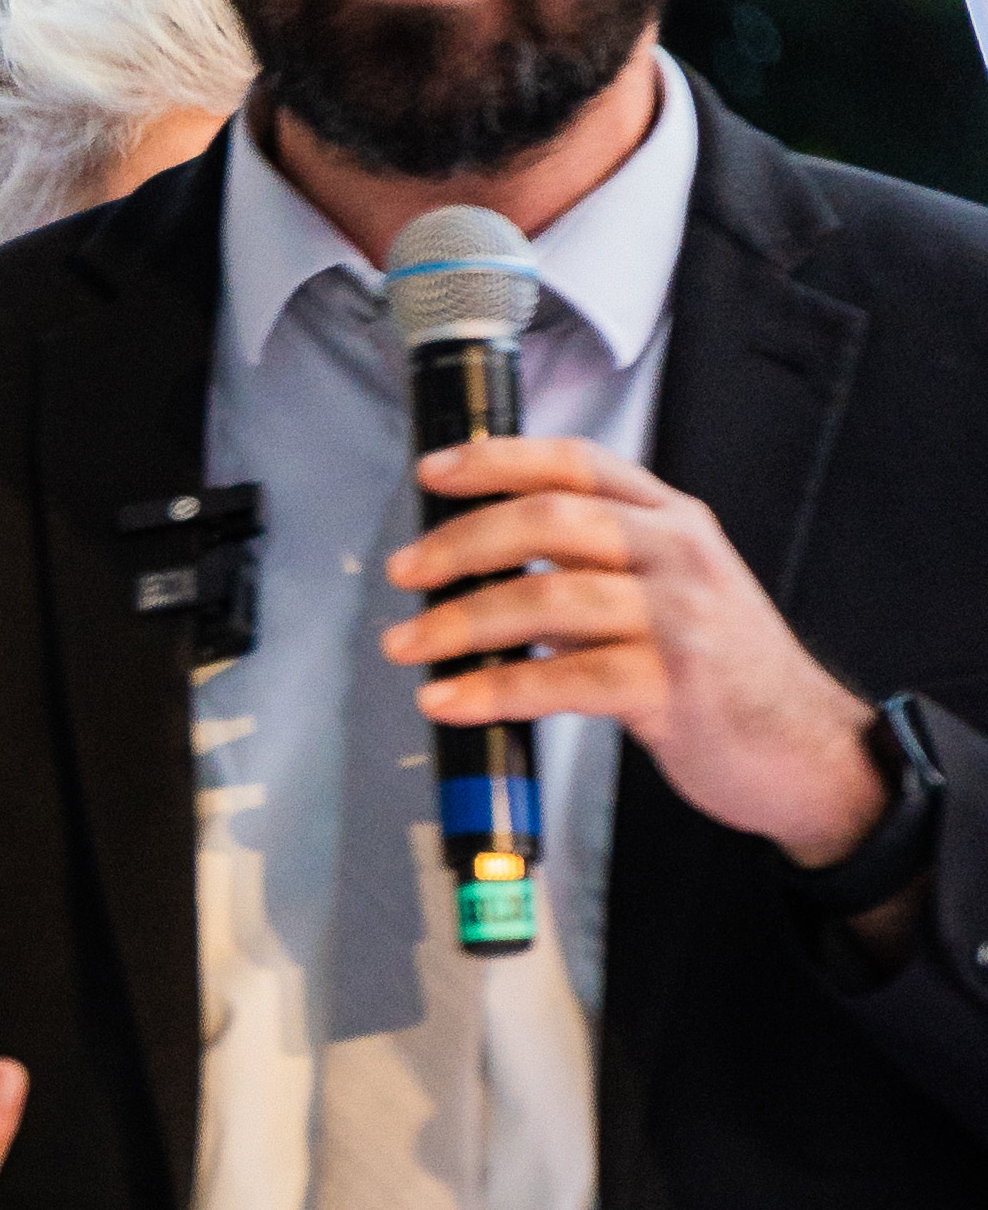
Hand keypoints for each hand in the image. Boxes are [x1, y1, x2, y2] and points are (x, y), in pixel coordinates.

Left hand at [393, 433, 892, 868]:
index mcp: (673, 520)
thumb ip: (595, 572)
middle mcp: (676, 554)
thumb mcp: (671, 595)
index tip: (433, 472)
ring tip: (406, 645)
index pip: (577, 463)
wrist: (805, 749)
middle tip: (406, 572)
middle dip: (461, 543)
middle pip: (549, 519)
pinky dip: (494, 690)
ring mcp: (677, 618)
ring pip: (547, 598)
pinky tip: (449, 701)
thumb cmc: (723, 675)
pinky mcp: (670, 687)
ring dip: (460, 622)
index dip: (499, 460)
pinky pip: (562, 681)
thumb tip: (494, 569)